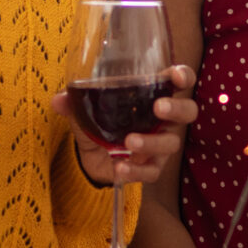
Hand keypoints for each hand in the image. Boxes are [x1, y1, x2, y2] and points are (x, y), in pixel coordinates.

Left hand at [53, 66, 196, 187]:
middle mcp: (163, 120)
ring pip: (171, 143)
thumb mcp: (84, 110)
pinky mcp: (151, 167)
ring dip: (152, 142)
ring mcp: (160, 144)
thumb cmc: (99, 124)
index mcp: (153, 96)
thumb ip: (74, 103)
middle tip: (158, 108)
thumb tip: (59, 100)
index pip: (178, 82)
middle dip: (176, 109)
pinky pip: (153, 171)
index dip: (182, 77)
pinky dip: (137, 170)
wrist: (90, 159)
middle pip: (188, 112)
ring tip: (129, 142)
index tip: (175, 77)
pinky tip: (121, 167)